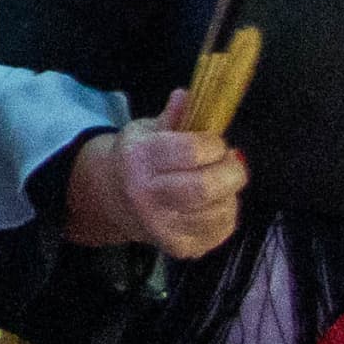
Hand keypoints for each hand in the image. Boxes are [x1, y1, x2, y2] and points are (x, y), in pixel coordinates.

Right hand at [100, 94, 248, 262]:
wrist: (112, 200)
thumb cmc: (137, 159)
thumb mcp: (146, 130)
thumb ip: (173, 117)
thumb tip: (189, 95)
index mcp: (138, 159)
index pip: (188, 152)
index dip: (213, 144)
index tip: (215, 141)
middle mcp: (147, 196)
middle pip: (206, 187)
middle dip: (231, 171)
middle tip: (231, 161)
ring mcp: (163, 227)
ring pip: (219, 211)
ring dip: (230, 193)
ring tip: (220, 181)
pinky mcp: (180, 248)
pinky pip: (221, 230)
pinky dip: (227, 213)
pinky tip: (215, 202)